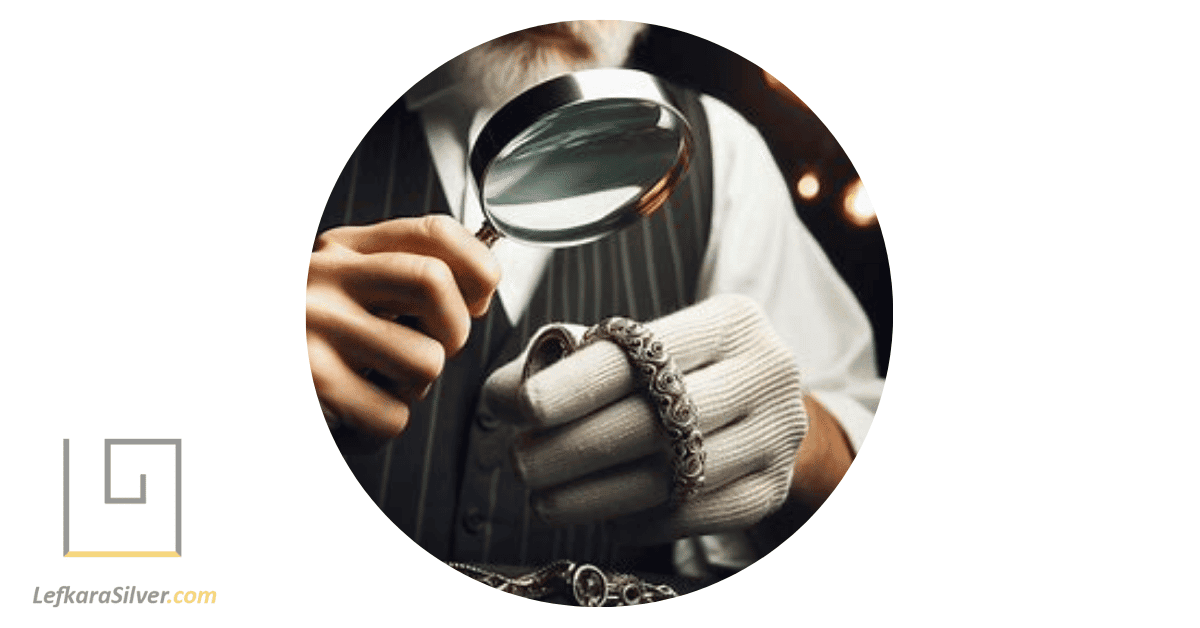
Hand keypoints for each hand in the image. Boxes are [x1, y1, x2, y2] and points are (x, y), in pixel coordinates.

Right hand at [307, 215, 500, 437]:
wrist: (227, 359)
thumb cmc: (305, 335)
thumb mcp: (346, 285)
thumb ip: (404, 277)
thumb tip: (480, 289)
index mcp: (345, 249)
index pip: (434, 232)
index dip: (478, 265)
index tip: (479, 294)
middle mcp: (327, 278)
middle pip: (435, 283)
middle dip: (455, 328)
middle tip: (431, 346)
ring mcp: (316, 328)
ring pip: (426, 360)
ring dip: (414, 386)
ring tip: (375, 381)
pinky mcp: (312, 382)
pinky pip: (392, 415)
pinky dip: (381, 426)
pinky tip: (352, 411)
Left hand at [481, 294, 807, 542]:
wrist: (763, 410)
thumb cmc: (681, 372)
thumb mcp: (637, 347)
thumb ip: (567, 360)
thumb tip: (500, 394)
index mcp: (730, 320)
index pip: (644, 354)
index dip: (578, 383)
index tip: (523, 407)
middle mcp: (766, 372)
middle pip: (657, 420)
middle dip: (574, 447)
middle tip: (520, 462)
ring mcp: (777, 435)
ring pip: (672, 476)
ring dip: (596, 494)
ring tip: (543, 499)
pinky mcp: (773, 489)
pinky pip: (694, 515)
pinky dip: (639, 519)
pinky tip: (602, 513)